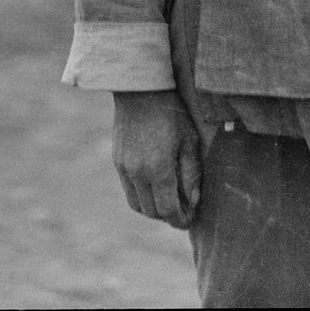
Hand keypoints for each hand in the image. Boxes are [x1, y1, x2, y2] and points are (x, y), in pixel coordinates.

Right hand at [112, 89, 202, 228]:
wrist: (141, 90)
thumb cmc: (172, 112)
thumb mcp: (189, 140)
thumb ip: (191, 173)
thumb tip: (192, 201)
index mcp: (158, 169)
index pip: (168, 210)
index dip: (180, 220)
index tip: (189, 220)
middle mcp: (138, 173)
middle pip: (152, 212)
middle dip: (168, 216)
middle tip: (181, 211)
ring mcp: (124, 168)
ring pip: (137, 205)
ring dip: (152, 209)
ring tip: (167, 201)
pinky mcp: (117, 161)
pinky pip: (128, 190)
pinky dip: (141, 196)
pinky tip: (154, 186)